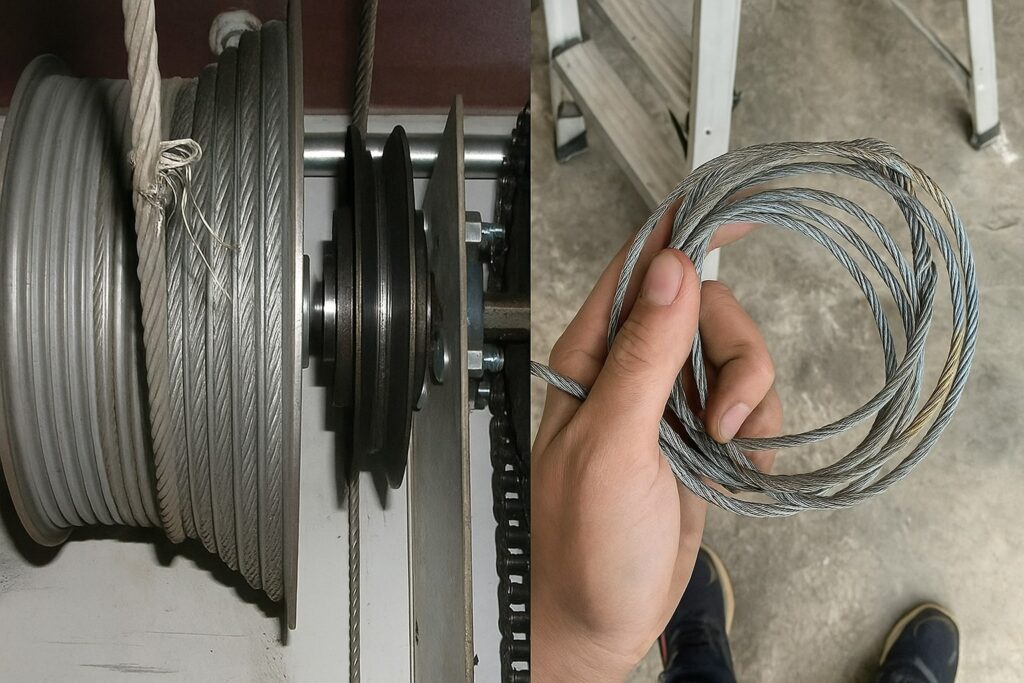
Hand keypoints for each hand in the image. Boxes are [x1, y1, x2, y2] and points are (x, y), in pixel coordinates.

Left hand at [532, 211, 781, 680]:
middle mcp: (630, 371)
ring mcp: (666, 404)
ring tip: (726, 448)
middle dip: (732, 355)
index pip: (639, 271)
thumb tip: (671, 269)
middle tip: (722, 415)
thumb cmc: (580, 546)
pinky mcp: (695, 438)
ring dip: (748, 399)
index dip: (684, 234)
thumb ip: (642, 355)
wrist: (598, 620)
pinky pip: (746, 404)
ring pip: (732, 357)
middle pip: (705, 312)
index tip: (732, 211)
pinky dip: (756, 430)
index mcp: (592, 357)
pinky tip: (738, 464)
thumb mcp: (611, 444)